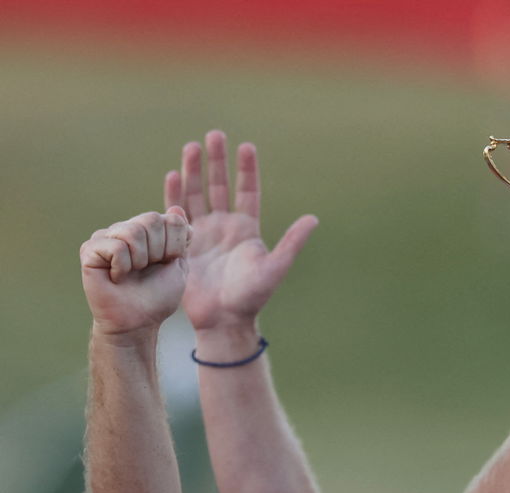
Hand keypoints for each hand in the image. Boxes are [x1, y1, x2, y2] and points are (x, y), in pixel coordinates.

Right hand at [81, 209, 191, 336]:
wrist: (138, 321)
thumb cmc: (157, 297)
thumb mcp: (178, 265)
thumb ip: (180, 237)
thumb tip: (177, 208)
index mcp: (147, 231)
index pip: (170, 219)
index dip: (175, 245)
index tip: (167, 262)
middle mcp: (125, 229)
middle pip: (151, 220)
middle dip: (158, 251)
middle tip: (147, 269)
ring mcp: (105, 237)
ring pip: (133, 232)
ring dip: (140, 260)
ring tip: (131, 273)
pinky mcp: (89, 250)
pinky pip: (116, 247)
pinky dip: (123, 267)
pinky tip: (117, 277)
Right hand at [164, 130, 316, 331]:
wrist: (223, 318)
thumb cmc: (252, 296)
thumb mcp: (275, 267)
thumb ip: (292, 242)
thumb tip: (314, 219)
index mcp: (247, 229)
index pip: (248, 191)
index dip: (247, 170)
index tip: (246, 146)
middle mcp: (224, 226)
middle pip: (219, 186)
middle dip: (217, 161)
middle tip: (215, 135)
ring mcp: (202, 233)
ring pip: (197, 194)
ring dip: (194, 171)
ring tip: (192, 146)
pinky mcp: (182, 243)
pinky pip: (176, 213)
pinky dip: (174, 194)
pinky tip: (172, 175)